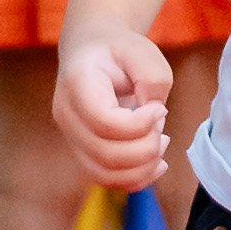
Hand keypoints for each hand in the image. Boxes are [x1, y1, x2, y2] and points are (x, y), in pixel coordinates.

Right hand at [57, 23, 173, 193]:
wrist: (92, 51)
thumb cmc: (119, 50)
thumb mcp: (142, 50)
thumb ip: (153, 79)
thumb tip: (154, 113)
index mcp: (77, 85)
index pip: (105, 122)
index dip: (140, 123)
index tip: (160, 107)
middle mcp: (68, 115)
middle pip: (106, 154)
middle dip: (147, 146)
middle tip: (162, 120)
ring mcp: (72, 137)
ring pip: (104, 174)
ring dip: (143, 167)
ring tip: (162, 141)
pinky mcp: (83, 152)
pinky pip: (106, 179)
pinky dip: (135, 179)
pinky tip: (156, 163)